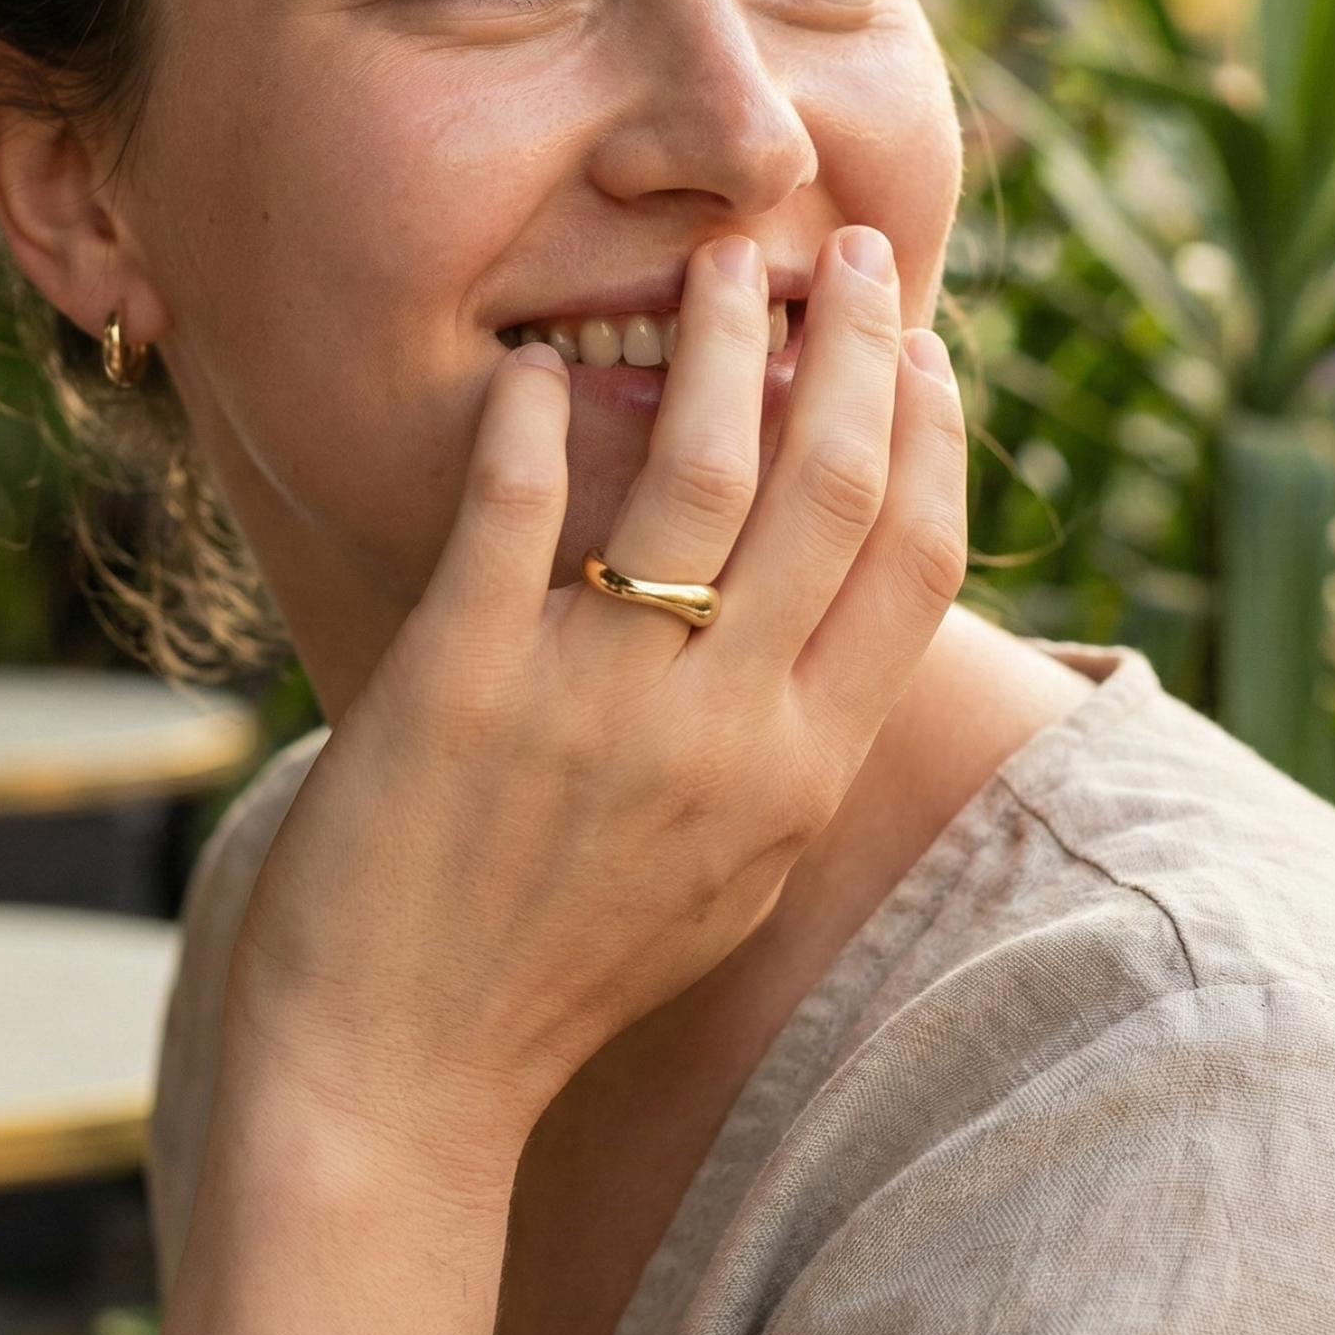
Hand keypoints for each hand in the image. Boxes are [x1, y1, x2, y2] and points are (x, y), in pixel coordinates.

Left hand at [226, 224, 968, 1162]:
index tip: (924, 349)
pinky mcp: (459, 684)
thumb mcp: (722, 877)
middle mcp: (722, 732)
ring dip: (721, 344)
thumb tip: (824, 622)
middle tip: (849, 255)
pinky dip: (535, 424)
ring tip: (718, 264)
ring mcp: (592, 704)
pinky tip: (539, 371)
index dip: (935, 438)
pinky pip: (518, 510)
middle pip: (832, 488)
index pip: (915, 566)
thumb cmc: (559, 974)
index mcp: (799, 777)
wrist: (399, 1079)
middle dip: (855, 348)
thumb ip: (787, 751)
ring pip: (702, 475)